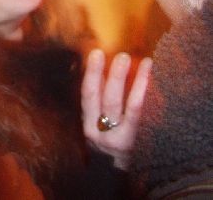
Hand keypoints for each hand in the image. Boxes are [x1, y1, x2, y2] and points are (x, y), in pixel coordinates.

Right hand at [81, 49, 151, 169]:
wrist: (118, 179)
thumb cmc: (111, 151)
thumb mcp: (99, 132)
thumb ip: (99, 108)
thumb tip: (102, 76)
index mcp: (88, 126)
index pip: (87, 96)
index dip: (90, 74)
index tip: (94, 53)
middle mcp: (98, 132)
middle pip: (98, 98)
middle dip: (103, 73)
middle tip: (112, 53)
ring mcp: (116, 137)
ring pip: (117, 104)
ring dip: (124, 79)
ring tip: (132, 59)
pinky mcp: (132, 142)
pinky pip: (136, 114)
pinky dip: (140, 94)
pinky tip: (148, 79)